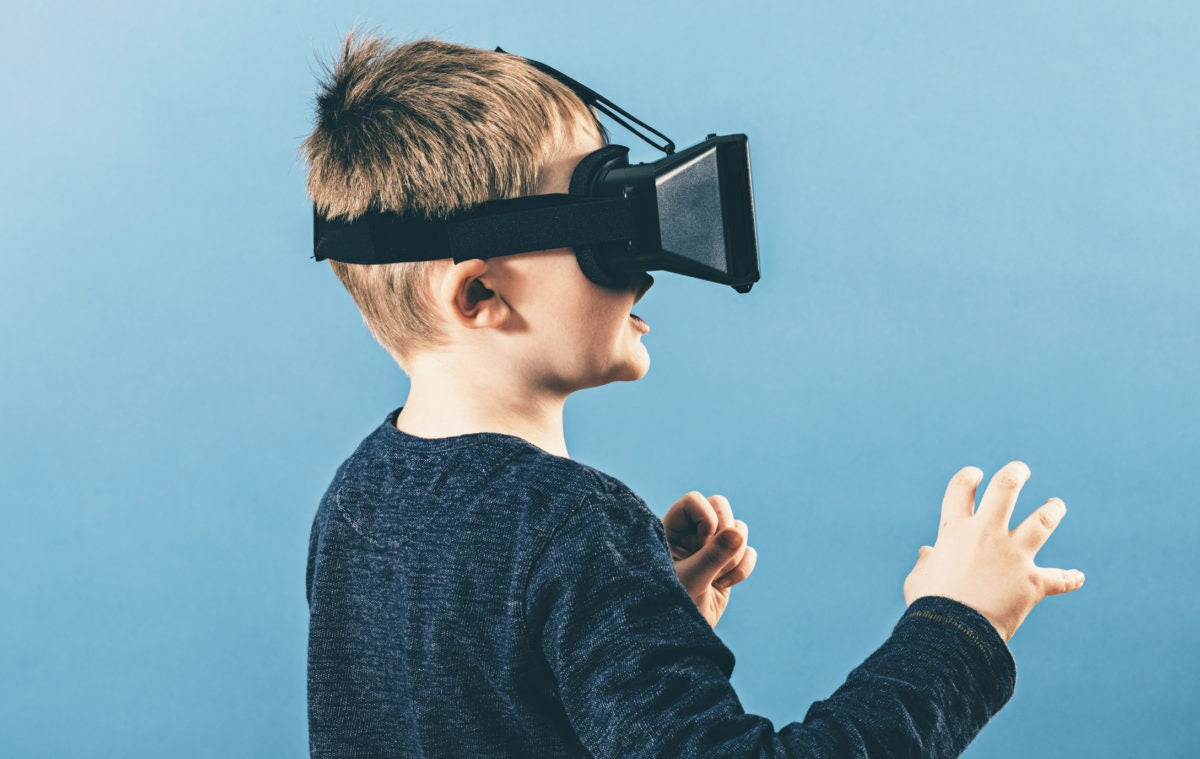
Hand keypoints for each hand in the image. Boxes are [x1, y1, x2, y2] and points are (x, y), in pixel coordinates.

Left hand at [662, 491, 757, 627]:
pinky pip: (749, 552)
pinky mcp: (727, 565)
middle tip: (716, 556)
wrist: (680, 638)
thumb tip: (738, 531)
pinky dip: (743, 569)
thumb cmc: (671, 606)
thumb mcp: (690, 579)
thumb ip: (712, 556)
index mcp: (670, 530)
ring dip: (733, 556)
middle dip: (726, 532)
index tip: (700, 546)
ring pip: (738, 529)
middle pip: (721, 505)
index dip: (705, 518)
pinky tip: (722, 586)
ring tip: (716, 578)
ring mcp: (711, 548)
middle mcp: (691, 533)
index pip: (695, 500)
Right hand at [903, 461, 1085, 641]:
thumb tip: (928, 555)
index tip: (975, 475)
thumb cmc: (930, 606)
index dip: (968, 477)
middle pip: (1006, 488)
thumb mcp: (919, 579)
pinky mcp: (1033, 583)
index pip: (961, 489)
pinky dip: (1069, 578)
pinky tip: (1078, 577)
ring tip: (1056, 505)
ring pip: (1041, 521)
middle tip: (1020, 470)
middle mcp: (987, 535)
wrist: (954, 634)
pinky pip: (1059, 579)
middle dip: (1015, 474)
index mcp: (954, 531)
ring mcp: (1013, 556)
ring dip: (1052, 510)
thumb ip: (926, 564)